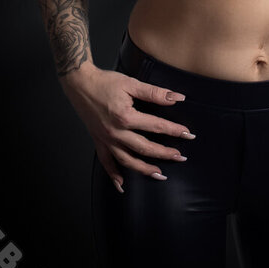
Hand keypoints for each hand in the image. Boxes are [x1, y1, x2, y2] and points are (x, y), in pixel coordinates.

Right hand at [60, 64, 195, 192]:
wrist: (80, 84)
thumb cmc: (105, 82)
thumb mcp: (131, 83)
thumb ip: (154, 93)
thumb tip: (176, 97)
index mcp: (126, 117)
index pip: (157, 126)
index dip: (174, 130)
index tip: (188, 134)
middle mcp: (116, 132)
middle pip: (145, 148)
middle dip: (164, 154)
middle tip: (180, 157)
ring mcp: (106, 139)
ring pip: (127, 160)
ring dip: (144, 169)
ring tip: (160, 174)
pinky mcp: (98, 141)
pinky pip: (106, 163)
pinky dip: (114, 175)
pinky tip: (122, 185)